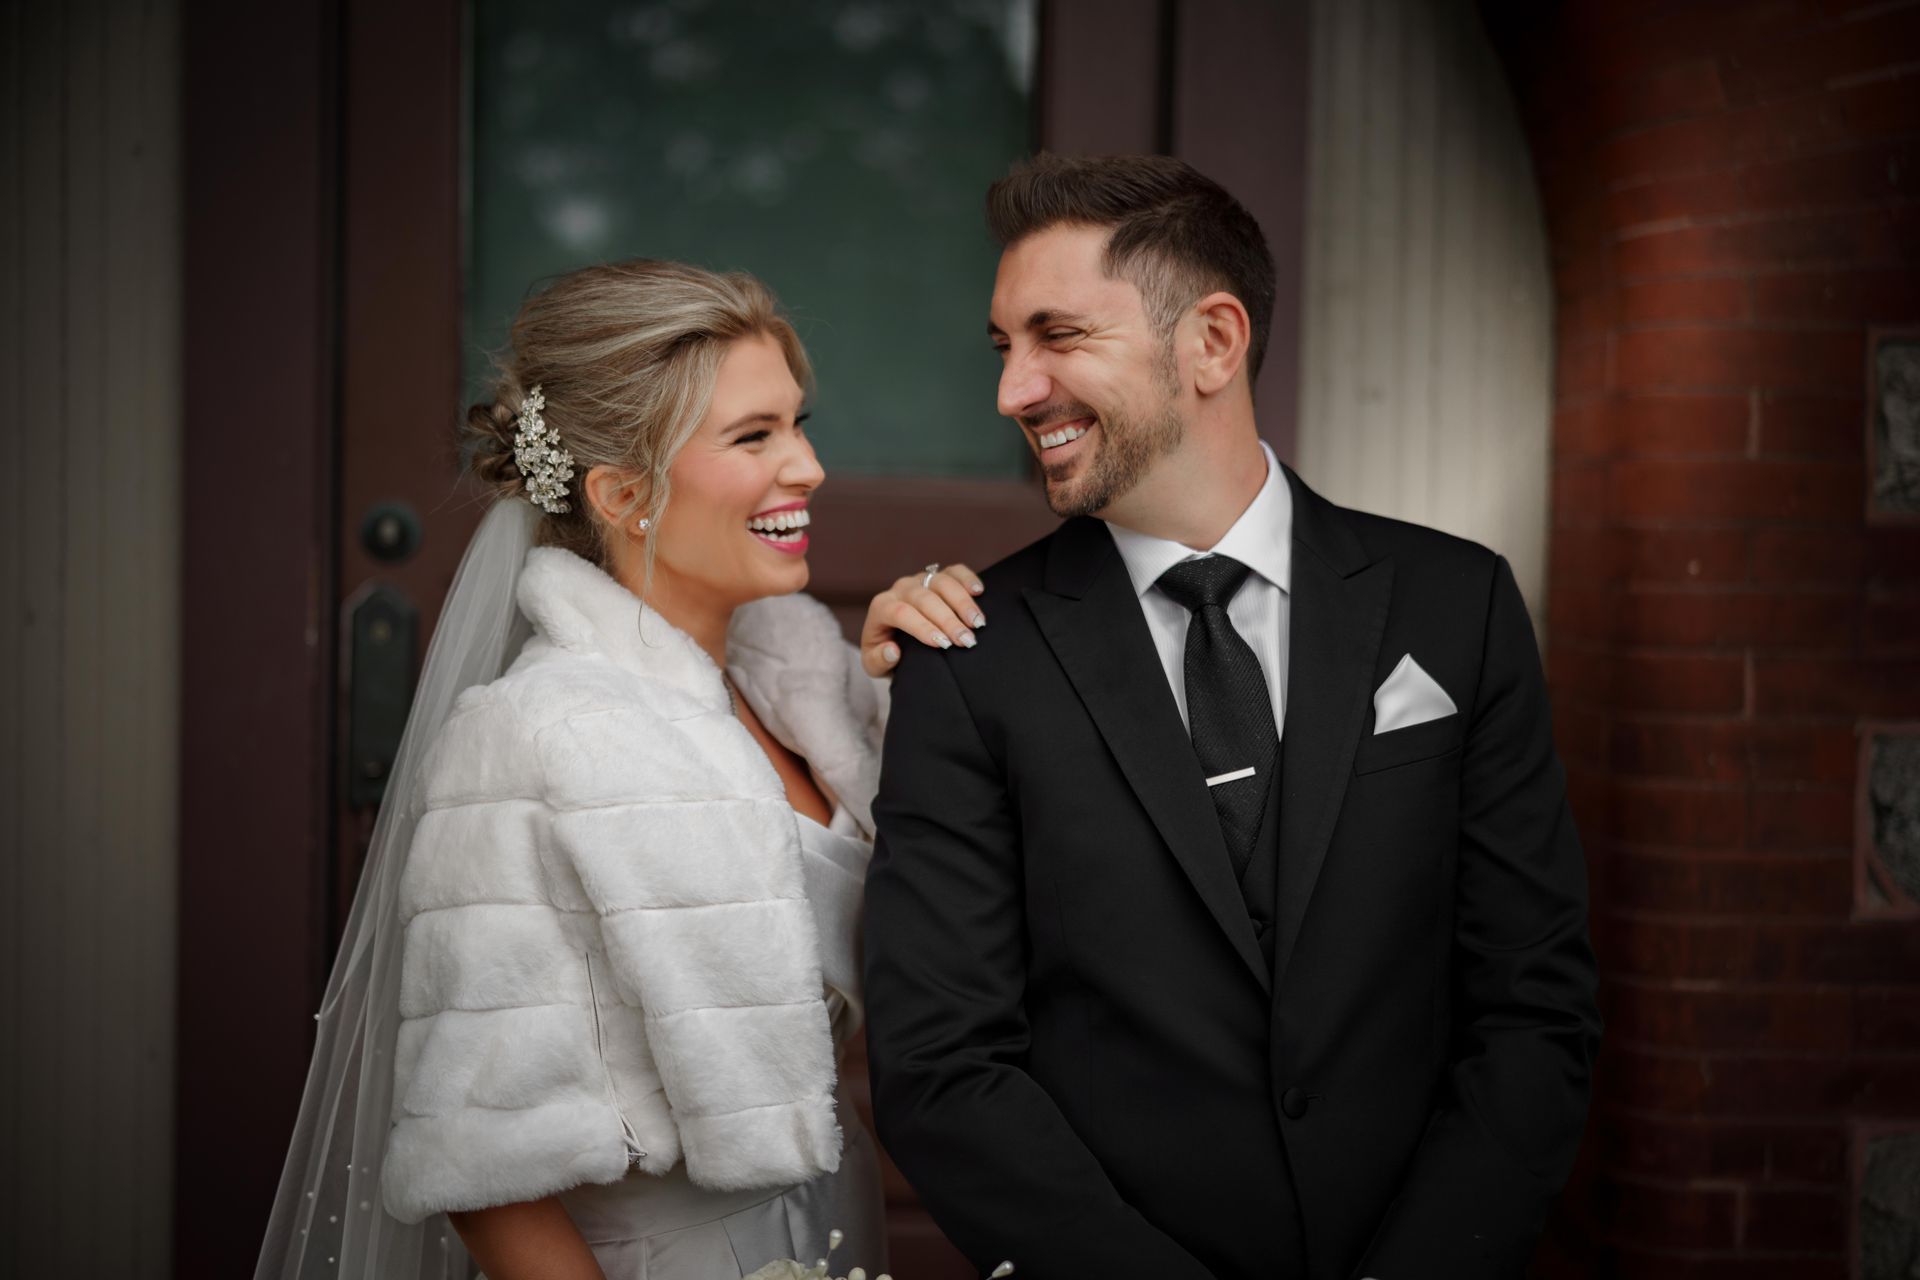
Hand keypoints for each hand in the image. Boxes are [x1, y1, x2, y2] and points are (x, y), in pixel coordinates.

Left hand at [862, 563, 985, 675]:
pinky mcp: (938, 576)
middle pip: (924, 598)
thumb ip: (878, 660)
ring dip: (962, 602)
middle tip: (967, 640)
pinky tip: (979, 591)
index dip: (922, 627)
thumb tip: (893, 650)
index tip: (943, 644)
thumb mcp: (875, 664)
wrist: (894, 637)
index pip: (901, 613)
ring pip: (941, 582)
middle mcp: (900, 589)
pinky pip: (954, 571)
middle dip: (948, 620)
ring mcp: (920, 579)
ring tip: (978, 623)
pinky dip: (967, 578)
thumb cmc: (886, 653)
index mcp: (881, 607)